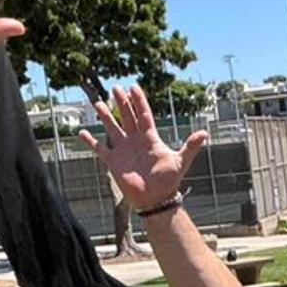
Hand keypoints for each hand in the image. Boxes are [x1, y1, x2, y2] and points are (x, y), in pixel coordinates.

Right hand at [80, 86, 207, 209]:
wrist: (155, 199)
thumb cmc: (169, 181)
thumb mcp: (181, 161)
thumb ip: (191, 146)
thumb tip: (205, 133)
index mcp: (150, 138)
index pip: (144, 115)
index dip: (139, 101)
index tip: (133, 87)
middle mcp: (135, 141)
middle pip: (127, 117)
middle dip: (121, 103)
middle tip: (115, 88)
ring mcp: (123, 151)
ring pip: (112, 129)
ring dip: (105, 117)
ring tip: (97, 103)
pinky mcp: (114, 162)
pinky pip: (100, 149)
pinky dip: (90, 142)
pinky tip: (81, 133)